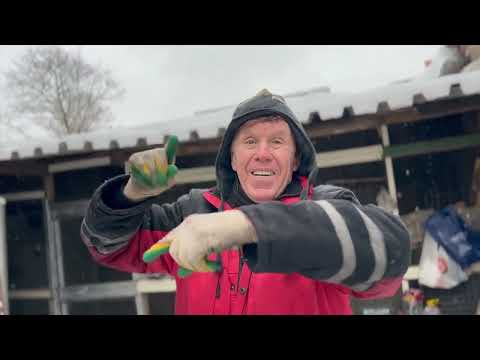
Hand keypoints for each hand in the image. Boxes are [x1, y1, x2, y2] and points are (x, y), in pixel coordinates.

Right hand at [124, 136, 178, 200]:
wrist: (141, 188)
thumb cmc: (157, 184)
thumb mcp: (166, 183)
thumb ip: (171, 177)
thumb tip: (173, 169)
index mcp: (168, 157)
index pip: (170, 149)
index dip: (172, 144)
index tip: (174, 137)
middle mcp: (157, 152)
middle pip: (160, 158)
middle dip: (160, 172)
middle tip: (159, 182)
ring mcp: (145, 153)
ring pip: (149, 163)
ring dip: (151, 176)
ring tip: (151, 182)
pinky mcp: (134, 157)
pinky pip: (139, 165)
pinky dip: (142, 175)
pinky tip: (143, 177)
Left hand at [143, 210, 257, 272]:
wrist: (241, 224)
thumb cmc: (229, 231)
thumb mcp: (207, 240)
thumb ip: (194, 251)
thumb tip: (182, 271)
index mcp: (189, 223)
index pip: (170, 237)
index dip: (158, 248)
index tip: (146, 257)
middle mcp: (187, 226)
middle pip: (175, 251)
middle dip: (185, 262)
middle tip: (201, 265)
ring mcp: (192, 233)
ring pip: (182, 258)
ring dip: (195, 266)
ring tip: (209, 264)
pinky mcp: (197, 241)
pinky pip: (193, 261)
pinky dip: (202, 267)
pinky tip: (212, 264)